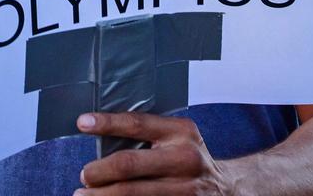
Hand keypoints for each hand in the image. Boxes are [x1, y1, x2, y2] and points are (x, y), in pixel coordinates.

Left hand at [75, 112, 230, 194]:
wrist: (230, 190)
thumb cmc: (191, 161)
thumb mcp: (179, 139)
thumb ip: (150, 136)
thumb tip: (101, 138)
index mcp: (181, 132)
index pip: (137, 124)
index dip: (107, 123)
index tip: (82, 122)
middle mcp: (184, 159)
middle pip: (129, 164)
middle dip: (99, 171)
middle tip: (84, 175)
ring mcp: (185, 190)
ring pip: (132, 194)